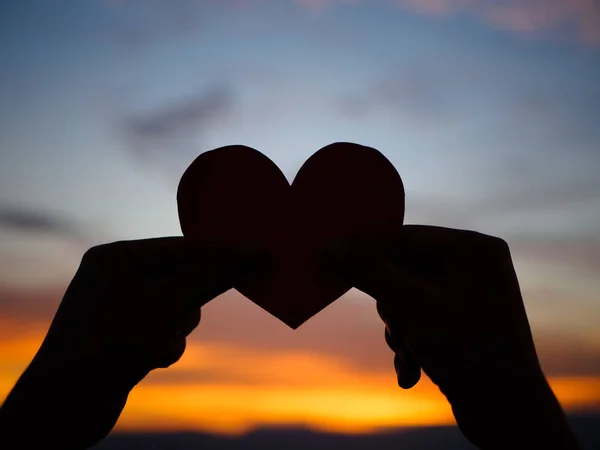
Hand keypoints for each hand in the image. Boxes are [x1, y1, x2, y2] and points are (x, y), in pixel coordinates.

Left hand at [1, 237, 267, 448]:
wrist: (65, 406)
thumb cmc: (114, 342)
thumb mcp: (170, 303)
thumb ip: (214, 274)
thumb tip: (256, 251)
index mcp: (117, 257)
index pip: (182, 246)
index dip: (221, 253)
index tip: (258, 255)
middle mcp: (116, 277)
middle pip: (182, 277)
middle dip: (191, 301)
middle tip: (202, 308)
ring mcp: (121, 308)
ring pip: (177, 307)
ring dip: (178, 327)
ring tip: (158, 343)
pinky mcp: (126, 335)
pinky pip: (164, 329)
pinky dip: (166, 344)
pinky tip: (151, 359)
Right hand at [324, 225, 579, 448]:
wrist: (506, 412)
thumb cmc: (462, 347)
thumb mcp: (407, 304)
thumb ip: (367, 271)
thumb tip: (330, 247)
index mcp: (472, 248)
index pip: (405, 236)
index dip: (367, 248)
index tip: (332, 257)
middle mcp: (473, 267)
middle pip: (404, 270)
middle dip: (391, 305)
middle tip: (395, 324)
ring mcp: (468, 296)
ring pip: (408, 299)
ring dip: (399, 328)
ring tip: (408, 352)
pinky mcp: (461, 324)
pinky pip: (422, 319)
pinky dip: (411, 342)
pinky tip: (412, 370)